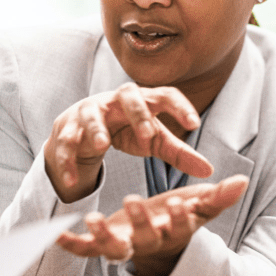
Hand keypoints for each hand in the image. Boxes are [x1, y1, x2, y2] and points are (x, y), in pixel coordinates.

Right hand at [44, 83, 211, 201]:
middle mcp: (116, 100)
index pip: (165, 94)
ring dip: (96, 129)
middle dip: (138, 113)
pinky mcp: (67, 127)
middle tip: (148, 135)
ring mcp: (90, 111)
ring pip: (92, 114)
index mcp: (143, 100)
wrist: (85, 131)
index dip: (179, 106)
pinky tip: (71, 181)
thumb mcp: (153, 142)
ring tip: (104, 145)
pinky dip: (68, 161)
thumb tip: (209, 171)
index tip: (195, 123)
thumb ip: (178, 154)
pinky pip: (66, 142)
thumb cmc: (126, 131)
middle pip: (128, 93)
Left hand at [56, 175, 248, 275]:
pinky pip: (85, 250)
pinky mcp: (103, 245)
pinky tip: (55, 234)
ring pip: (113, 248)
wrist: (158, 242)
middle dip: (139, 221)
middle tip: (133, 200)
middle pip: (144, 238)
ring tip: (91, 219)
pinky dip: (71, 244)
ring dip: (102, 236)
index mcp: (171, 231)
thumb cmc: (179, 218)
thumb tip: (243, 180)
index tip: (179, 203)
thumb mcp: (199, 206)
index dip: (179, 218)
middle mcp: (147, 242)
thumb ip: (218, 196)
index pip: (178, 227)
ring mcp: (123, 246)